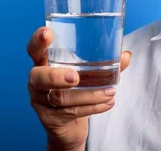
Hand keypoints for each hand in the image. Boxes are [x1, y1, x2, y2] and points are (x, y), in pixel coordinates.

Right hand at [27, 27, 131, 150]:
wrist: (68, 127)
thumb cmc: (76, 91)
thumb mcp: (88, 75)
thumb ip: (105, 64)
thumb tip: (126, 55)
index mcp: (45, 63)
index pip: (34, 49)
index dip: (38, 41)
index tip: (47, 33)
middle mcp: (37, 82)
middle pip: (38, 77)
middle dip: (56, 76)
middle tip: (76, 77)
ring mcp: (40, 102)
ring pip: (60, 98)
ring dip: (89, 95)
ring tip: (110, 92)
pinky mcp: (49, 119)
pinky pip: (70, 113)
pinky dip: (92, 107)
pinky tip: (107, 103)